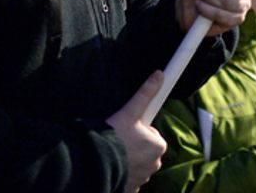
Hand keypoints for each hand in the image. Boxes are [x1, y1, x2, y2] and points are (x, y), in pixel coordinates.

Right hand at [106, 71, 166, 192]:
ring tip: (114, 153)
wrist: (96, 163)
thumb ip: (146, 92)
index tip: (128, 131)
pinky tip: (114, 168)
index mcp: (158, 146)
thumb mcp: (131, 111)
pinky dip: (123, 175)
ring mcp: (142, 179)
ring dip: (128, 161)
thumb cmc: (115, 137)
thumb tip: (159, 74)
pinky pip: (129, 180)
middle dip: (135, 147)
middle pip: (145, 151)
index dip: (140, 131)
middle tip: (119, 141)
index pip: (153, 136)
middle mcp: (154, 164)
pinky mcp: (131, 189)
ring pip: (137, 165)